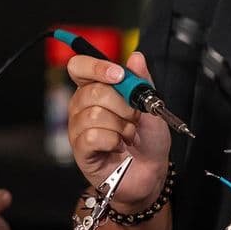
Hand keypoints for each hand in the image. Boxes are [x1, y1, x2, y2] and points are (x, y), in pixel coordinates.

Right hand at [66, 50, 170, 208]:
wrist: (152, 172)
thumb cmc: (148, 141)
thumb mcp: (151, 106)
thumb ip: (142, 81)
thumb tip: (136, 57)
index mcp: (95, 90)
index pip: (79, 67)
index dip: (96, 67)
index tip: (119, 75)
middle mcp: (82, 106)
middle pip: (93, 91)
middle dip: (122, 105)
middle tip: (133, 117)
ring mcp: (78, 128)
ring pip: (94, 114)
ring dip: (121, 126)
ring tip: (127, 135)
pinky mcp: (80, 150)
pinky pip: (91, 136)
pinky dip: (112, 141)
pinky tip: (117, 147)